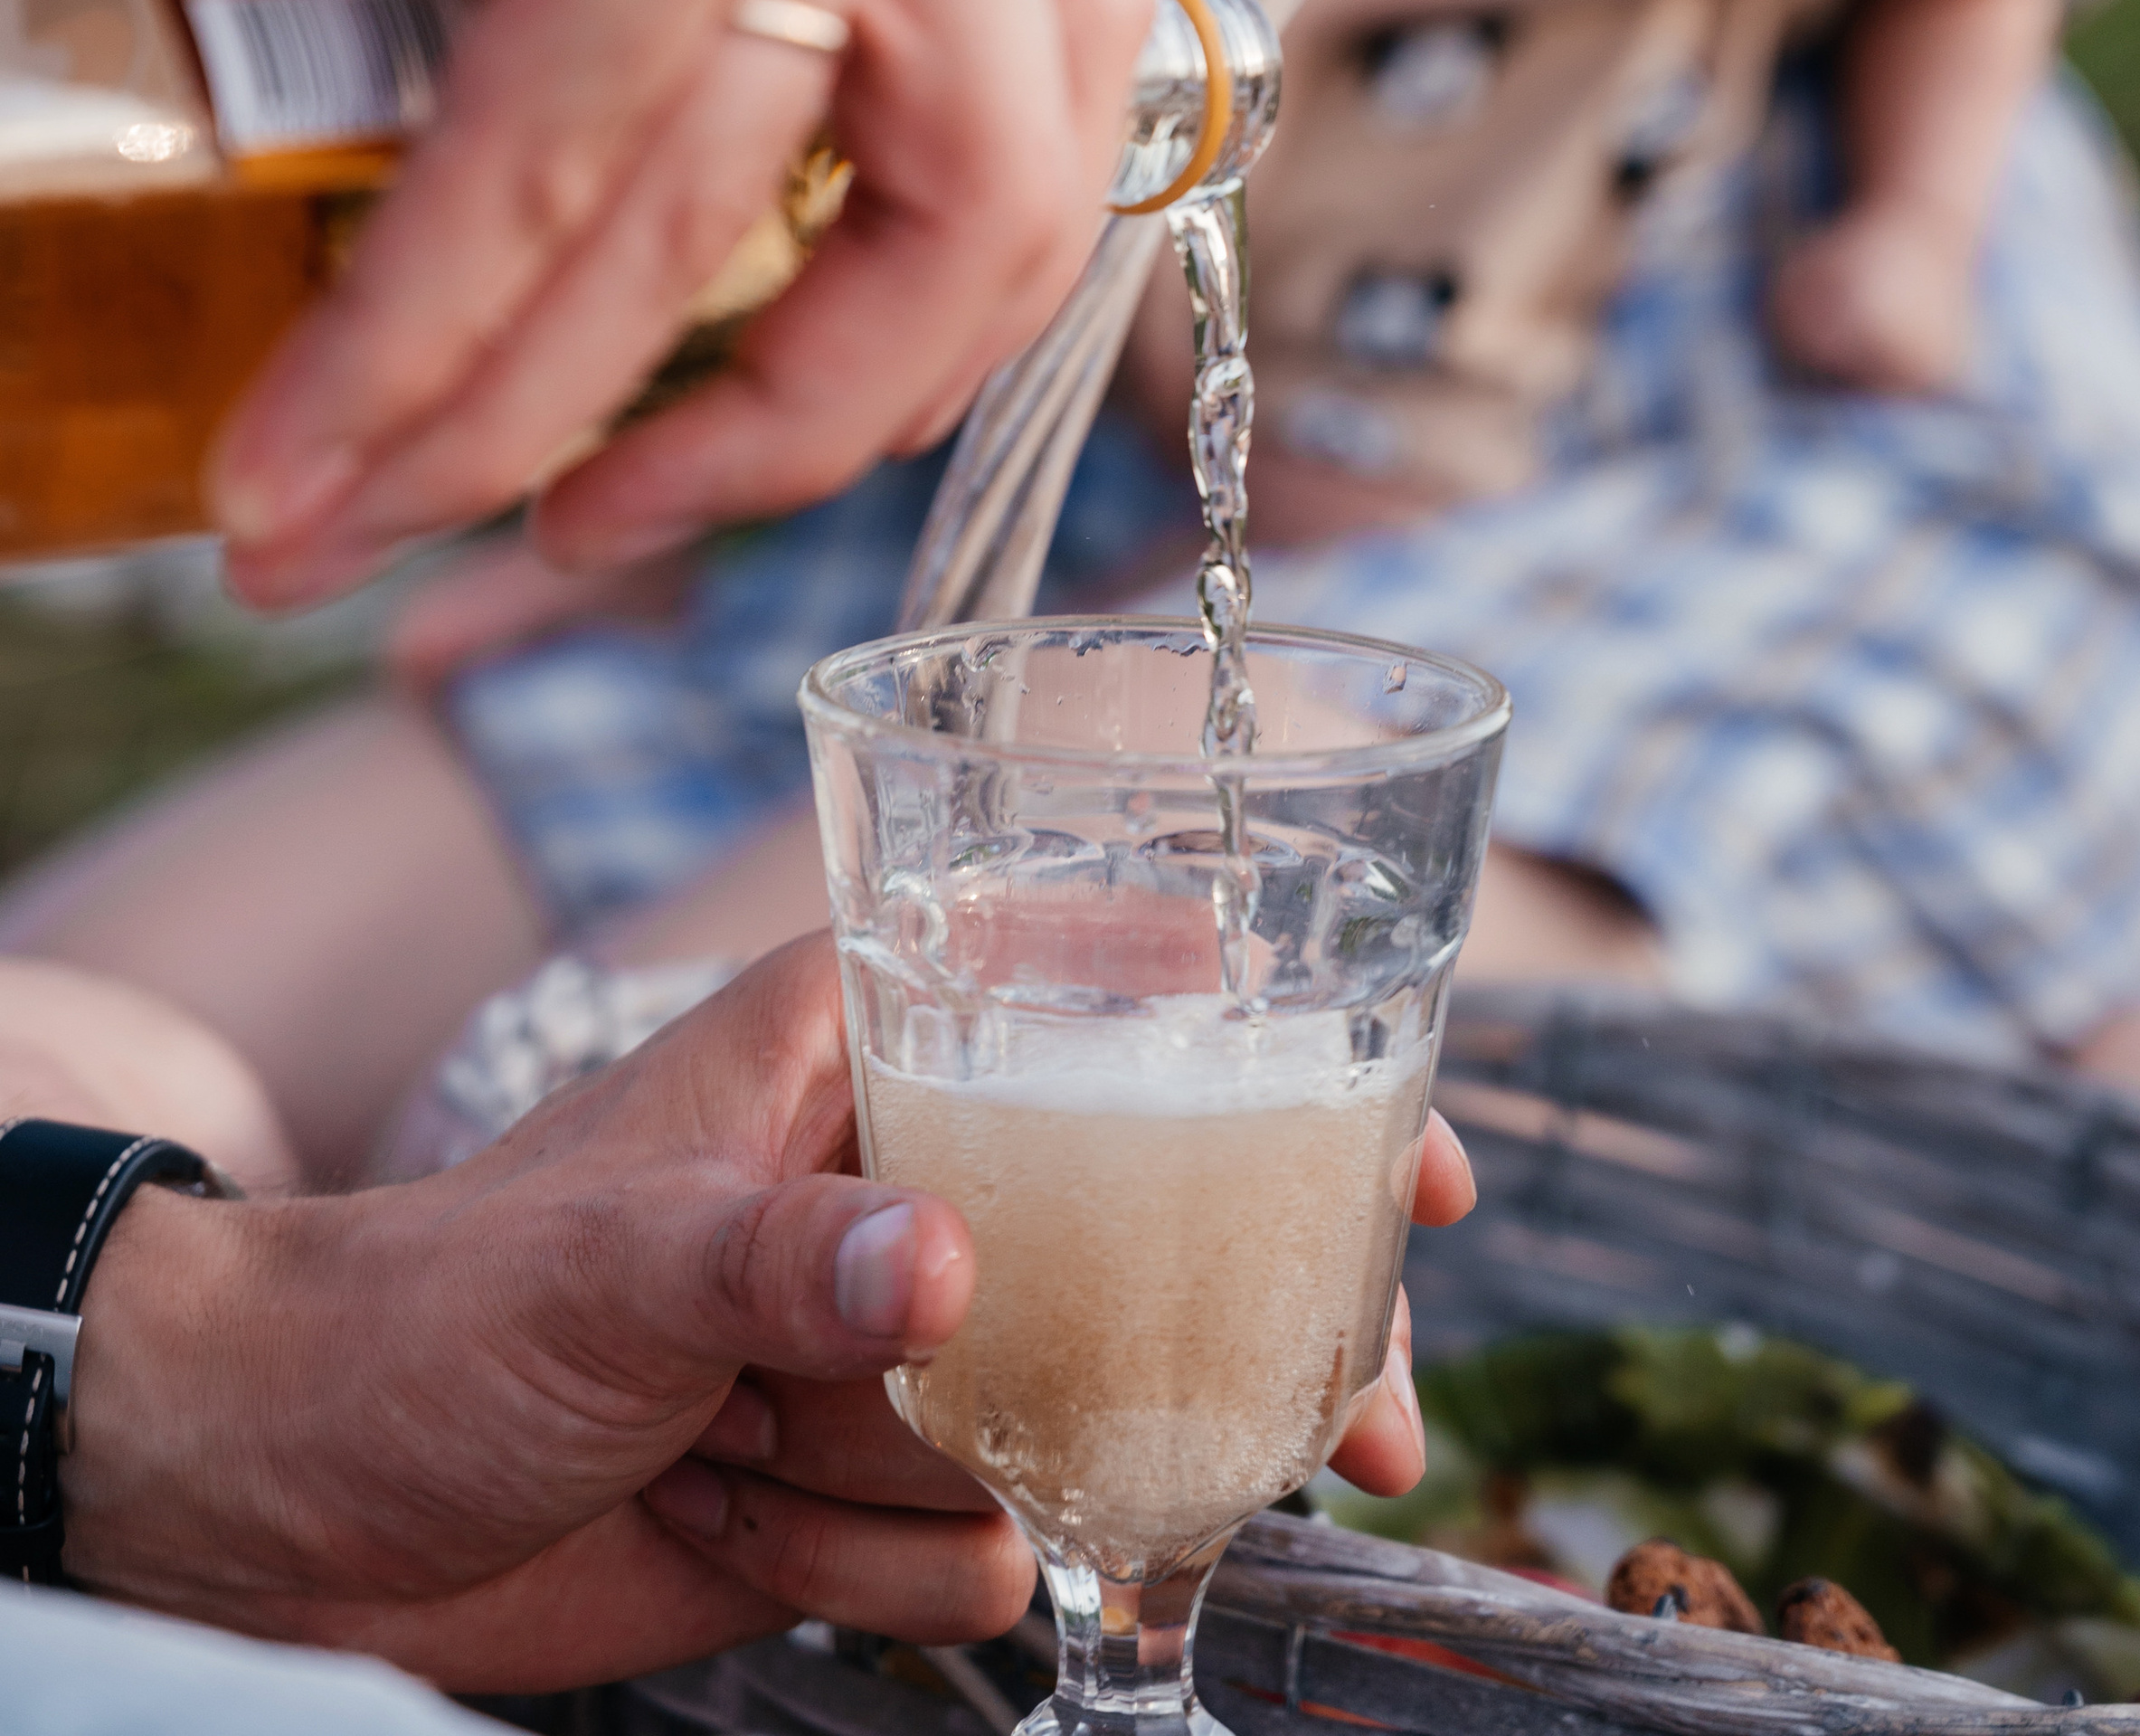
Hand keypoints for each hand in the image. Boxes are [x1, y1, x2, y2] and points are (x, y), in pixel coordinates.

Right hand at [0, 0, 1152, 601]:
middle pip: (1009, 172)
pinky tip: (312, 446)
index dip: (917, 311)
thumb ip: (559, 15)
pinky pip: (579, 167)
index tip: (708, 437)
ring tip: (348, 531)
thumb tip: (503, 282)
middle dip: (818, 408)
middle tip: (601, 533)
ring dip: (539, 416)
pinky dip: (436, 339)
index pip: (1034, 82)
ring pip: (738, 207)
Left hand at [64, 942, 1472, 1687]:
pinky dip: (866, 1571)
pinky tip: (731, 1536)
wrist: (300, 1503)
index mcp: (847, 1050)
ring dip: (939, 1493)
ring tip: (761, 1475)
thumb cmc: (432, 1312)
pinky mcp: (847, 1485)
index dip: (1266, 1056)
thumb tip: (948, 1278)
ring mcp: (875, 1344)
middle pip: (1137, 1234)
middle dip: (1219, 1339)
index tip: (1405, 1141)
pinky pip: (967, 1546)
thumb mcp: (608, 1268)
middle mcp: (886, 1181)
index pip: (1099, 1002)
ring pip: (1061, 1416)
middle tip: (1359, 1420)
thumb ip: (783, 1260)